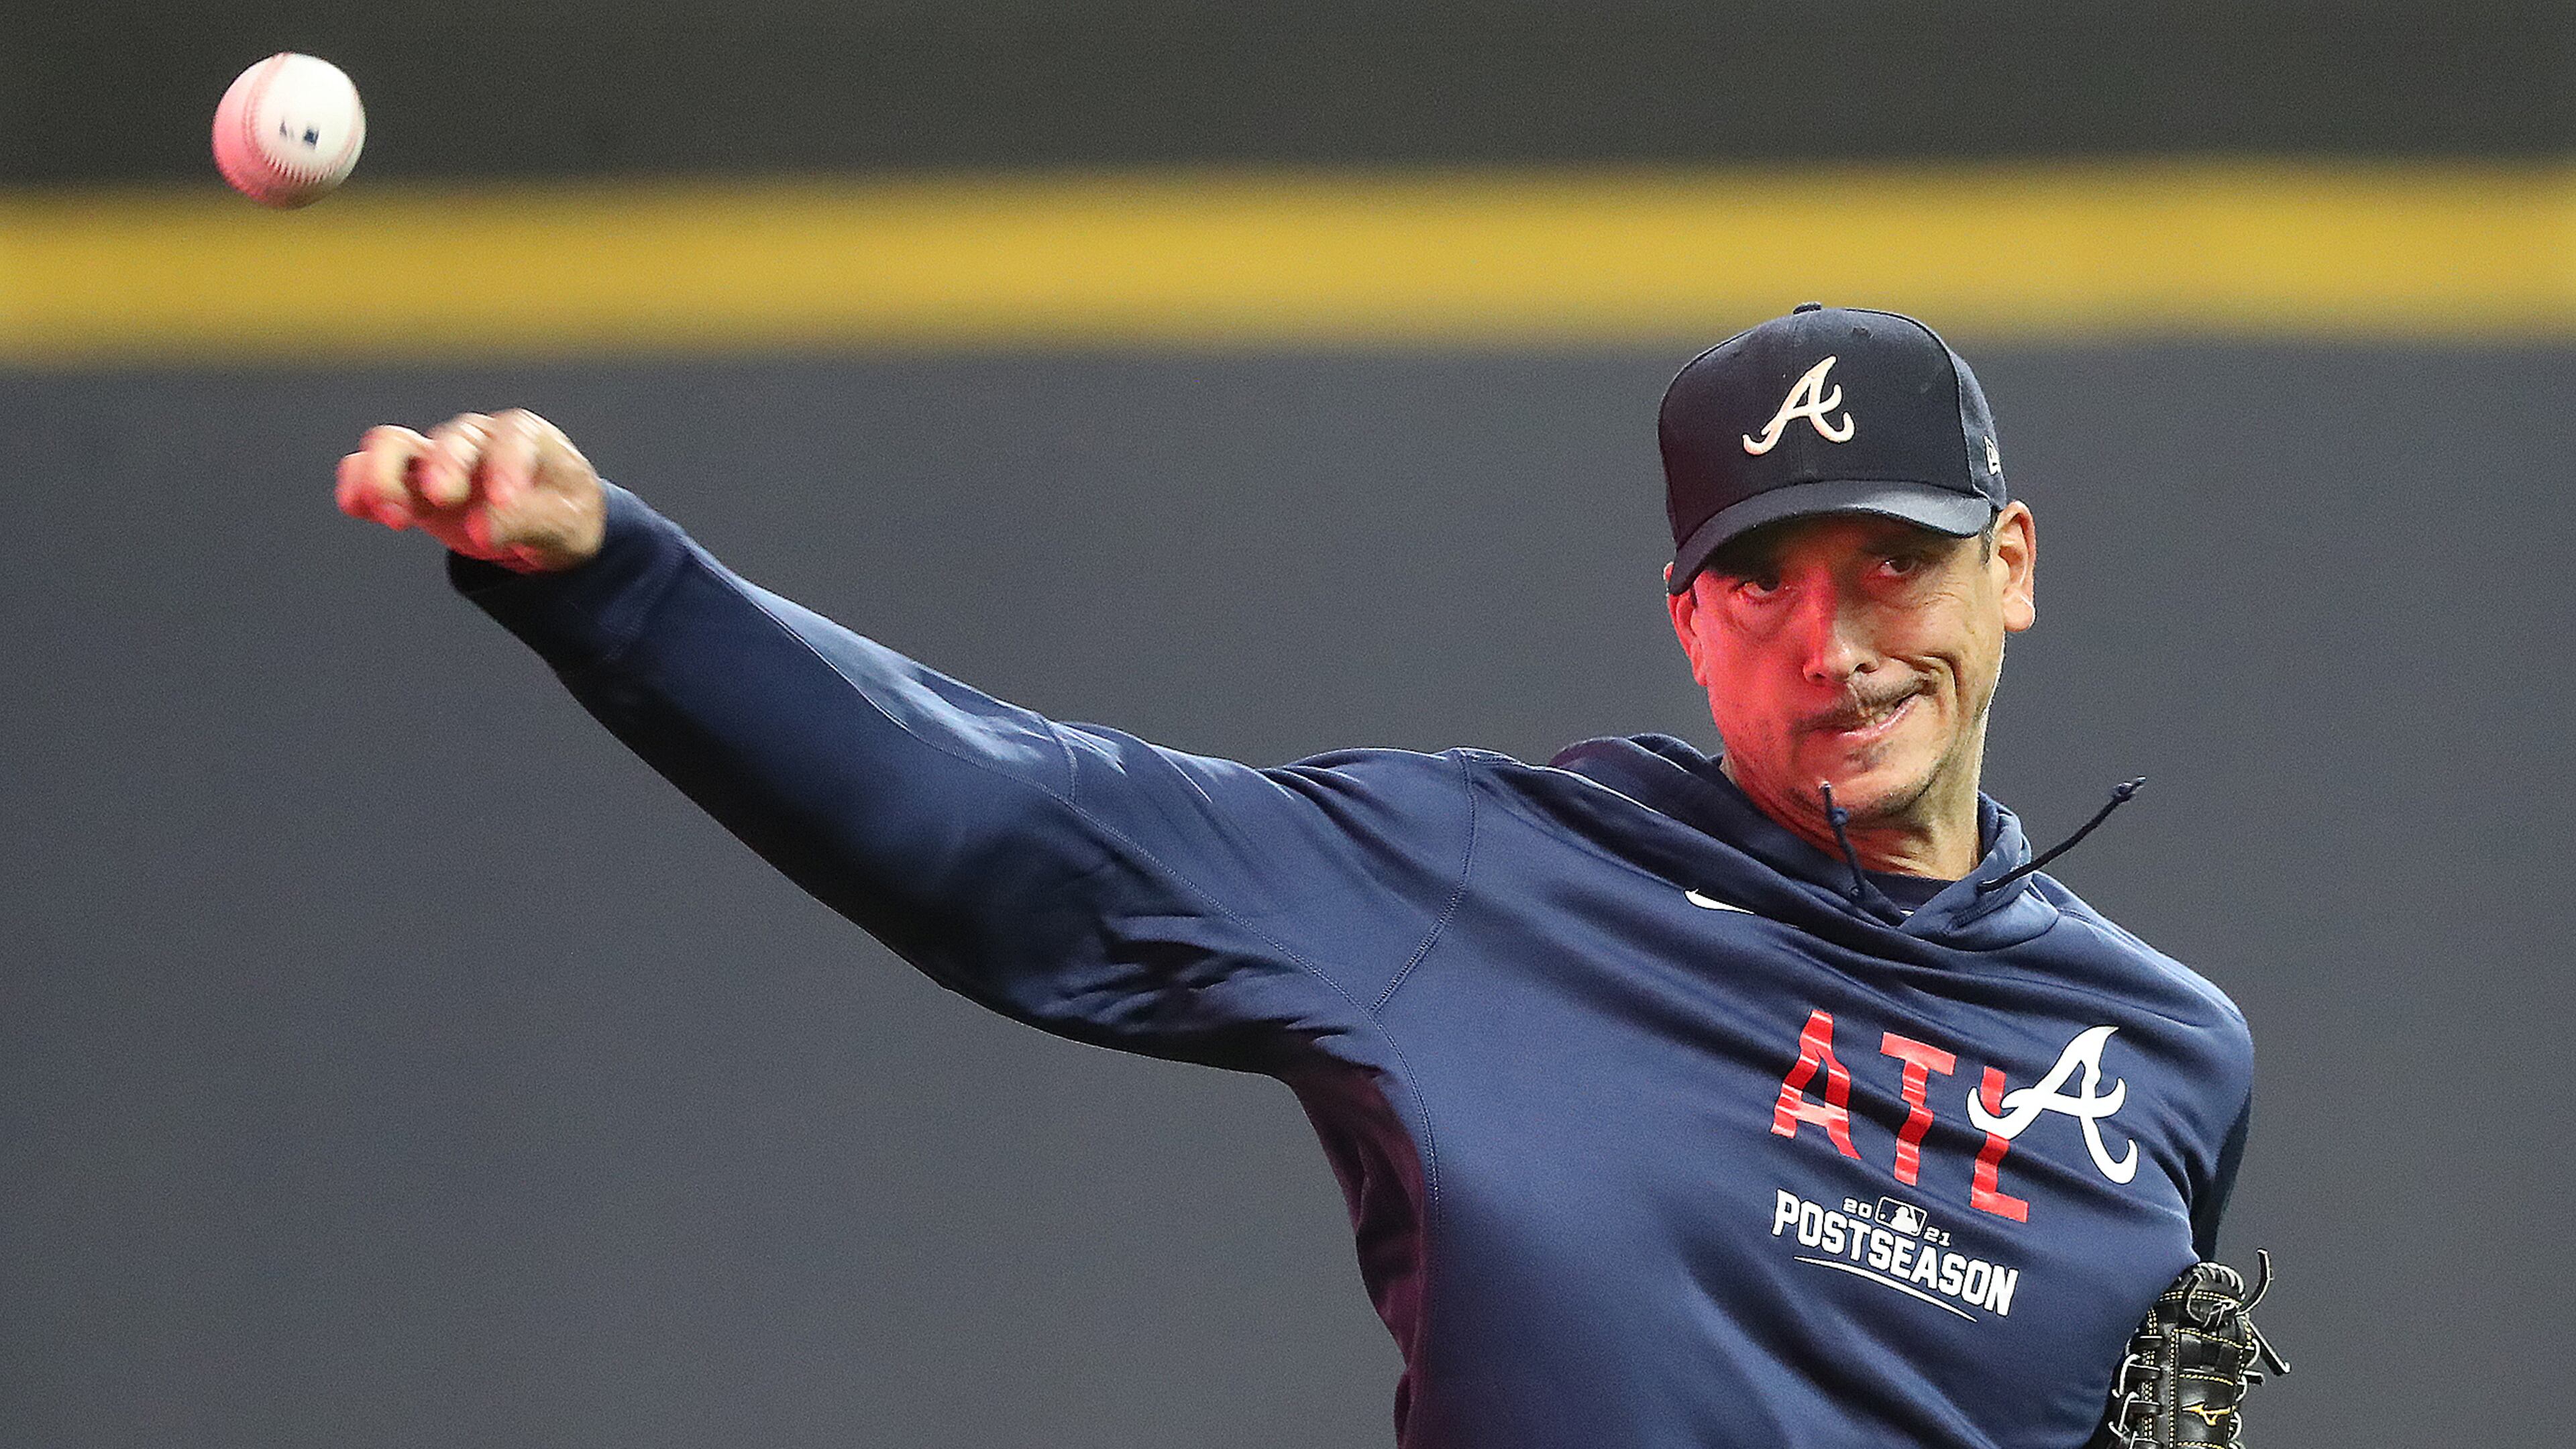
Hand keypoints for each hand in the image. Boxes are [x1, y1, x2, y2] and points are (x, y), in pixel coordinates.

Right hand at [336, 409, 606, 572]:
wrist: (545, 523)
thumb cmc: (563, 513)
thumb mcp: (564, 524)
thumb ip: (529, 522)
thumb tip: (479, 530)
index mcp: (525, 436)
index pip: (513, 438)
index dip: (507, 465)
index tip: (506, 499)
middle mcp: (476, 439)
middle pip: (452, 439)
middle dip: (446, 465)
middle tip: (444, 498)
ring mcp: (437, 458)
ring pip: (396, 445)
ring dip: (386, 474)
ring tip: (394, 516)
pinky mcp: (410, 483)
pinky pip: (370, 470)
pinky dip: (358, 482)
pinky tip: (354, 507)